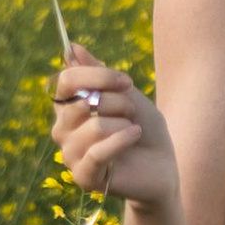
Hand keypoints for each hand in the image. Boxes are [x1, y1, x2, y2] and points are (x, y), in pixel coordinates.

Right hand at [50, 44, 179, 208]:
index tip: (126, 81)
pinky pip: (97, 152)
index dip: (98, 76)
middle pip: (81, 102)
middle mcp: (62, 130)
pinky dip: (122, 141)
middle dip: (117, 102)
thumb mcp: (125, 94)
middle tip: (132, 112)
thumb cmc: (143, 126)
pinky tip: (135, 136)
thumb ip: (97, 72)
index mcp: (68, 106)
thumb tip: (71, 47)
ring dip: (123, 124)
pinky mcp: (83, 177)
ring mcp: (69, 154)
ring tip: (133, 130)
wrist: (162, 164)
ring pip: (94, 127)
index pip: (67, 80)